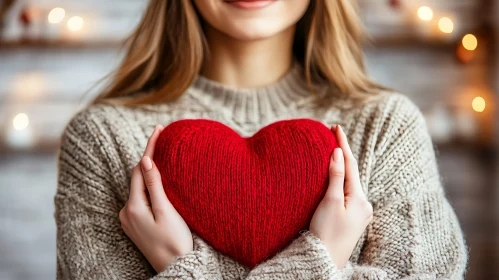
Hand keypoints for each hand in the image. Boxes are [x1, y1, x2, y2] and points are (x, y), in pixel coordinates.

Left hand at [119, 125, 192, 272]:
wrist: (175, 267)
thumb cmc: (174, 241)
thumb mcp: (166, 210)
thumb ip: (154, 185)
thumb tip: (145, 161)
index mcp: (133, 207)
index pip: (139, 169)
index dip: (149, 148)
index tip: (158, 129)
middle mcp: (126, 212)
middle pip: (137, 176)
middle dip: (149, 158)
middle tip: (161, 137)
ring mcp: (129, 219)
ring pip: (139, 187)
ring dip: (149, 173)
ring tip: (163, 156)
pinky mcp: (135, 223)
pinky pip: (140, 198)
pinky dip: (149, 187)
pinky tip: (158, 182)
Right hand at [309, 125, 372, 268]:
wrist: (325, 260)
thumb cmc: (326, 233)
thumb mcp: (330, 202)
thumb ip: (336, 177)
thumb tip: (338, 153)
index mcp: (360, 199)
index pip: (350, 165)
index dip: (342, 145)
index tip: (336, 127)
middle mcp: (364, 204)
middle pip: (352, 172)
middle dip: (343, 154)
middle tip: (334, 134)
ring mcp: (359, 213)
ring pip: (349, 183)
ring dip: (342, 167)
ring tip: (334, 150)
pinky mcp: (352, 219)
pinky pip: (347, 193)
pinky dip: (341, 181)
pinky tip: (337, 176)